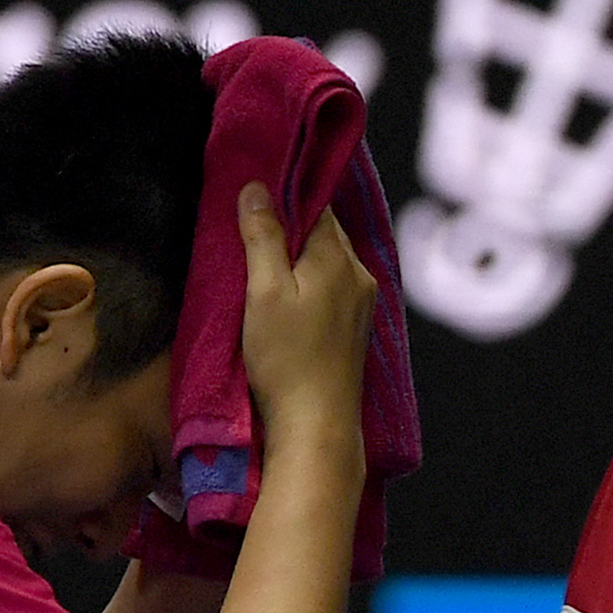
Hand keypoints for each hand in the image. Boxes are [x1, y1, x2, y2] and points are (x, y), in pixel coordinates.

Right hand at [234, 184, 377, 456]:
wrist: (317, 424)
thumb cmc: (287, 358)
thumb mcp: (264, 291)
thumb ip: (263, 237)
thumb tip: (257, 188)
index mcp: (339, 259)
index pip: (316, 204)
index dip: (285, 192)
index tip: (255, 188)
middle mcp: (359, 275)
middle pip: (324, 231)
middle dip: (291, 223)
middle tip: (251, 223)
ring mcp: (361, 303)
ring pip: (327, 260)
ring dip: (299, 254)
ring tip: (264, 258)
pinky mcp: (355, 327)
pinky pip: (332, 285)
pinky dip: (309, 279)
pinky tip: (287, 292)